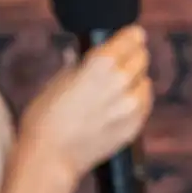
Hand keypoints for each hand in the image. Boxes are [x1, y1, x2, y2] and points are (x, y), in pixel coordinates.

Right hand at [19, 26, 152, 176]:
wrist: (50, 157)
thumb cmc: (45, 118)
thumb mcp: (58, 80)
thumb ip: (78, 64)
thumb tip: (82, 55)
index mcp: (102, 63)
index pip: (132, 38)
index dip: (130, 35)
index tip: (130, 35)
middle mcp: (122, 81)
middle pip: (142, 57)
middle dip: (132, 56)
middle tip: (121, 60)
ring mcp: (131, 106)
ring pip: (145, 81)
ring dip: (135, 80)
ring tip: (116, 87)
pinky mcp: (135, 127)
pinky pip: (144, 104)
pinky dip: (136, 100)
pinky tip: (119, 104)